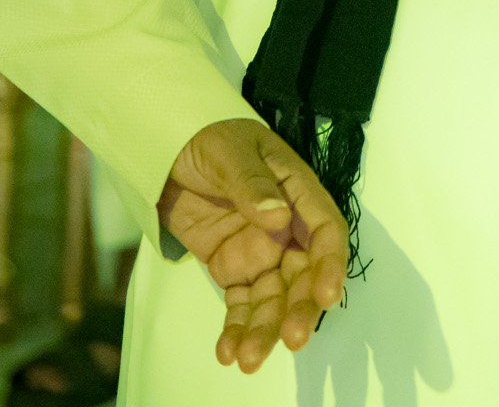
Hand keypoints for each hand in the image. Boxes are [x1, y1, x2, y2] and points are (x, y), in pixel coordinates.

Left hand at [159, 117, 347, 373]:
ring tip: (248, 359)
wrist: (168, 150)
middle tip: (290, 339)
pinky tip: (227, 351)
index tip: (326, 295)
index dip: (330, 264)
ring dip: (265, 330)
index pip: (326, 231)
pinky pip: (241, 304)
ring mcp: (259, 252)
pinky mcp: (232, 269)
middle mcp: (286, 228)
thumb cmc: (210, 139)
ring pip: (273, 299)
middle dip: (300, 309)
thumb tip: (277, 216)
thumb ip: (253, 184)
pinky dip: (237, 329)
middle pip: (303, 275)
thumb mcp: (231, 152)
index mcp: (296, 192)